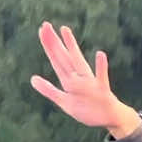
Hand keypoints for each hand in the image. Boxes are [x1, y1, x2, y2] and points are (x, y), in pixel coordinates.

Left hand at [30, 22, 140, 136]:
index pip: (56, 59)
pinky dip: (101, 67)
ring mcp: (90, 82)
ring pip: (78, 61)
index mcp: (69, 79)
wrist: (108, 118)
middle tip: (45, 24)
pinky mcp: (102, 90)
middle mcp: (78, 76)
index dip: (48, 46)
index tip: (41, 29)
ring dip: (71, 46)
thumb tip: (32, 79)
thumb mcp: (65, 102)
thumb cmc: (87, 110)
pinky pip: (101, 77)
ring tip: (65, 30)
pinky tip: (100, 54)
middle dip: (53, 41)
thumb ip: (49, 90)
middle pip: (63, 56)